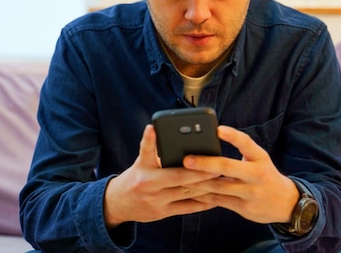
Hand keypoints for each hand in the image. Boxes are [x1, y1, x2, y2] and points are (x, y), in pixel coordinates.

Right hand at [103, 125, 219, 227]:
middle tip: (216, 166)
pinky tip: (215, 198)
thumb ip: (156, 153)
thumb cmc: (135, 177)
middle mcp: (148, 184)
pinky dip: (202, 203)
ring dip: (205, 186)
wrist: (118, 204)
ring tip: (221, 179)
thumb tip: (179, 141)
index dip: (149, 139)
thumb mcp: (141, 163)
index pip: (146, 151)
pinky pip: (187, 208)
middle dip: (198, 172)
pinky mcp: (163, 212)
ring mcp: (156, 200)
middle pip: (176, 176)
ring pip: (186, 192)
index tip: (152, 128)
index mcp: (142, 167)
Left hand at [181, 125, 298, 223]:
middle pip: (228, 167)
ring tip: (180, 176)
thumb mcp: (259, 160)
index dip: (232, 136)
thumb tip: (212, 138)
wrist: (286, 203)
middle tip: (186, 159)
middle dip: (205, 163)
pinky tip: (190, 191)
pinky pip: (219, 201)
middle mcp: (256, 175)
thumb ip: (241, 150)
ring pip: (219, 186)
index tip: (218, 129)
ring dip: (198, 181)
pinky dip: (203, 196)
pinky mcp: (244, 208)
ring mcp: (251, 193)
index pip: (246, 143)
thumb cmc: (264, 175)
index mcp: (260, 158)